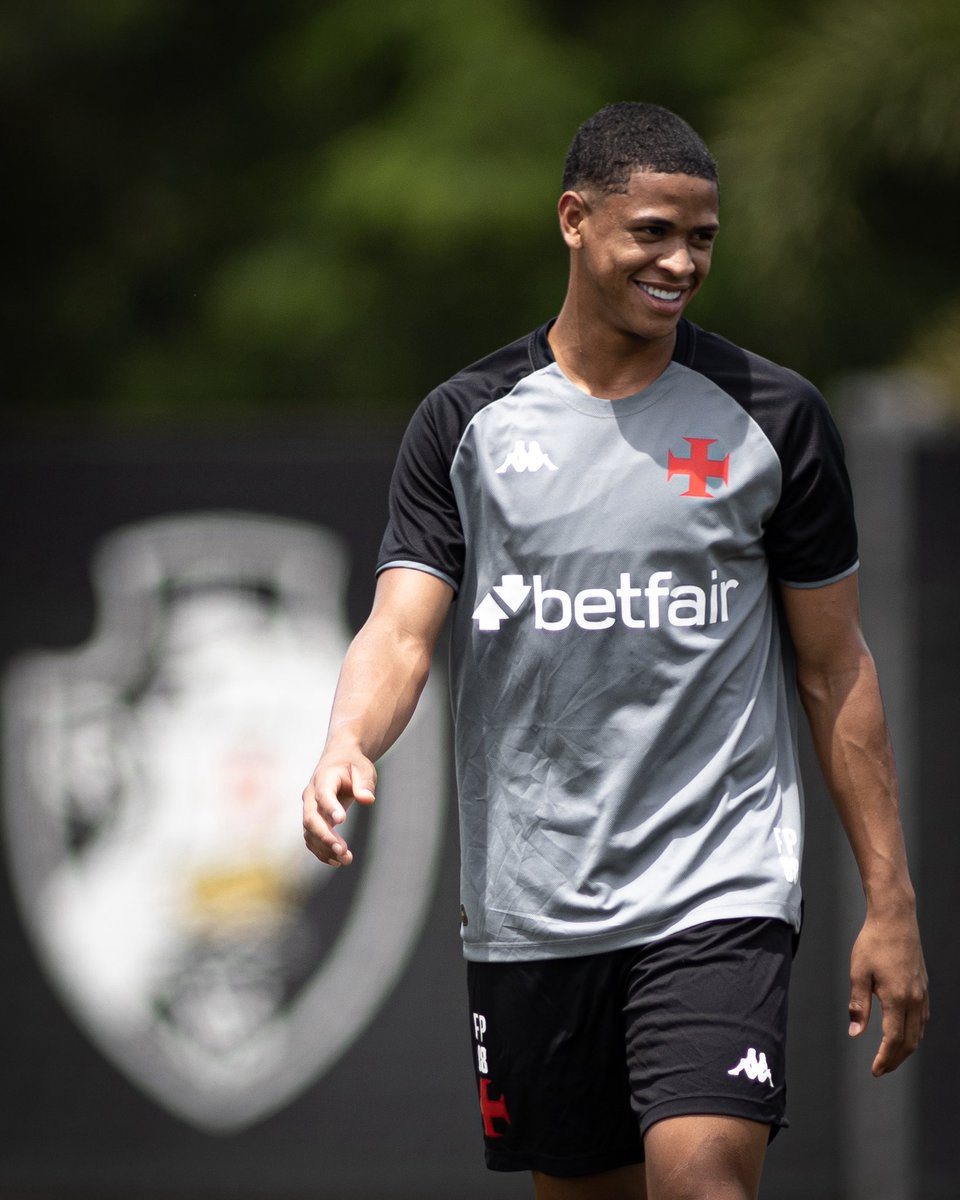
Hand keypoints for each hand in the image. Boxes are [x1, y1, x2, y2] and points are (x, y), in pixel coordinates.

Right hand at [302, 755, 376, 866]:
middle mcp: (311, 795)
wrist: (338, 763)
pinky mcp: (313, 821)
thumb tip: (367, 799)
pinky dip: (321, 852)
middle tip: (342, 850)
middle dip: (325, 836)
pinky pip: (311, 839)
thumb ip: (365, 783)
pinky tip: (337, 861)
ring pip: (309, 832)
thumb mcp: (363, 769)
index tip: (342, 820)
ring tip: (346, 860)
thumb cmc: (353, 766)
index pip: (323, 794)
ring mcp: (309, 809)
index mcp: (324, 778)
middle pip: (311, 818)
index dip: (330, 807)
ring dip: (324, 848)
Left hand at [848, 910, 928, 1075]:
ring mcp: (922, 993)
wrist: (895, 919)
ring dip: (906, 1048)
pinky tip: (903, 1033)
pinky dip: (914, 1033)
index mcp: (897, 998)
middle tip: (881, 1069)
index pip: (894, 1039)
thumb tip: (855, 1032)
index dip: (884, 1058)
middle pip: (910, 1041)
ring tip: (890, 1056)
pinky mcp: (923, 986)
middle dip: (895, 1059)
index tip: (875, 1070)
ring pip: (919, 1032)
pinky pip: (922, 1018)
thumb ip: (858, 1005)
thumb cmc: (873, 943)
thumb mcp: (858, 973)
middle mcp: (914, 999)